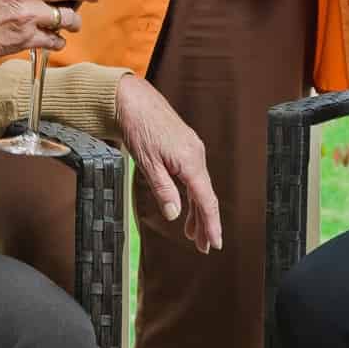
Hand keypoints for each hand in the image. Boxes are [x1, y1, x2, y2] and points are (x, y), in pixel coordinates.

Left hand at [114, 74, 222, 253]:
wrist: (133, 100)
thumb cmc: (139, 128)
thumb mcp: (148, 163)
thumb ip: (163, 190)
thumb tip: (174, 215)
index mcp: (190, 161)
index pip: (206, 200)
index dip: (212, 224)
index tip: (215, 243)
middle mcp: (196, 155)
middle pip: (206, 196)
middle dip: (205, 223)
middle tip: (203, 247)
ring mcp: (192, 149)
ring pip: (200, 187)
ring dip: (197, 211)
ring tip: (192, 234)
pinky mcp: (185, 147)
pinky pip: (194, 176)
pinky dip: (192, 194)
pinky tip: (185, 207)